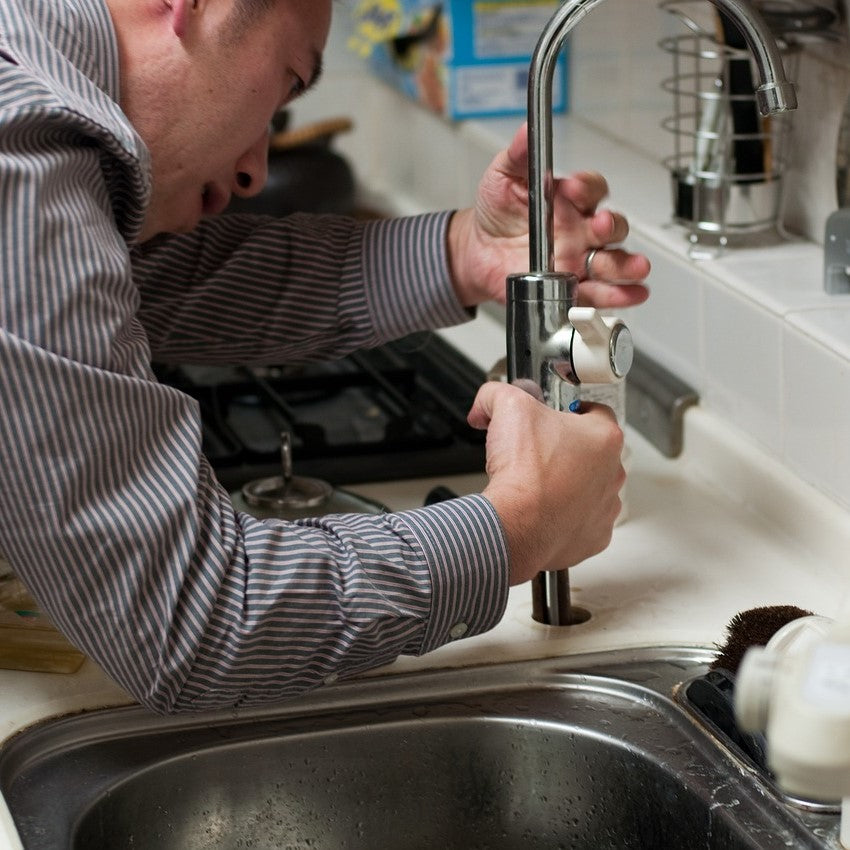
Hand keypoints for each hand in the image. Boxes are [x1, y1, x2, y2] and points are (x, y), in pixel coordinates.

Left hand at [447, 123, 650, 309]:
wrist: (477, 251)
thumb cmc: (497, 212)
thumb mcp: (503, 176)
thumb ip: (519, 155)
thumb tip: (527, 130)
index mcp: (569, 200)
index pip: (592, 189)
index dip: (586, 188)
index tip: (570, 188)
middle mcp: (581, 230)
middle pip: (611, 227)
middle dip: (610, 227)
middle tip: (598, 227)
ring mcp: (580, 259)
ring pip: (613, 261)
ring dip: (626, 265)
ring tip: (634, 267)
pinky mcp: (572, 287)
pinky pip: (600, 293)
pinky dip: (619, 295)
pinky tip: (631, 294)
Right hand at [468, 382, 624, 584]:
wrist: (515, 525)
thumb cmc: (523, 473)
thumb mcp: (506, 407)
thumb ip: (497, 394)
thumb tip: (487, 402)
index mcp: (604, 437)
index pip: (596, 412)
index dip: (571, 411)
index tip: (554, 417)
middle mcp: (613, 473)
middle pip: (593, 452)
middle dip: (567, 450)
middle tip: (538, 452)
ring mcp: (606, 508)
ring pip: (590, 488)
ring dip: (569, 485)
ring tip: (538, 485)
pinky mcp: (594, 537)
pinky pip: (582, 522)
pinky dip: (564, 517)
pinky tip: (542, 511)